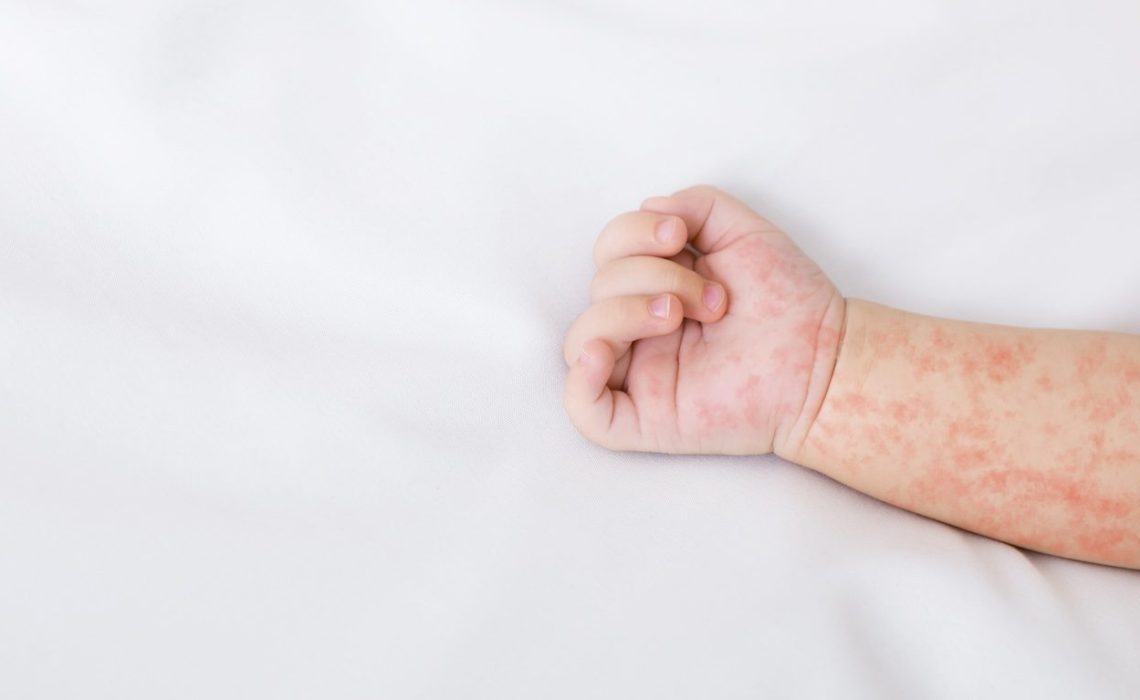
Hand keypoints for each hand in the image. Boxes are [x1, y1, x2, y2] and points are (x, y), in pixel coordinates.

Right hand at [563, 185, 845, 455]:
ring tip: (678, 316)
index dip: (630, 234)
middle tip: (712, 297)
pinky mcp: (646, 418)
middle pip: (597, 289)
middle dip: (650, 276)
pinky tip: (604, 354)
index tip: (679, 236)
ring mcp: (638, 375)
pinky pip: (584, 408)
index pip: (608, 253)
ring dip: (623, 313)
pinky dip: (580, 380)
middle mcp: (640, 329)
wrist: (824, 358)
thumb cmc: (788, 300)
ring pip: (581, 340)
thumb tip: (647, 210)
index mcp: (654, 287)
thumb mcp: (742, 230)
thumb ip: (696, 205)